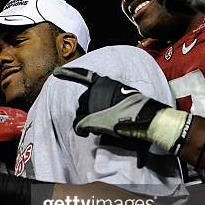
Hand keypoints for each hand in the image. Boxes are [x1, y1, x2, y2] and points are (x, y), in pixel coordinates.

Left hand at [52, 66, 166, 138]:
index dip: (69, 74)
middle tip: (102, 119)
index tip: (56, 73)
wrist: (148, 120)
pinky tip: (87, 132)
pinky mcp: (91, 117)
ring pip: (81, 113)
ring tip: (103, 126)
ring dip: (87, 121)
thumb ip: (112, 98)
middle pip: (82, 101)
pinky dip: (81, 129)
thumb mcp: (126, 97)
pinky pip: (78, 124)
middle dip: (87, 111)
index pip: (85, 75)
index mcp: (106, 82)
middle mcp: (97, 90)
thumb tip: (104, 110)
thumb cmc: (140, 111)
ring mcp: (93, 103)